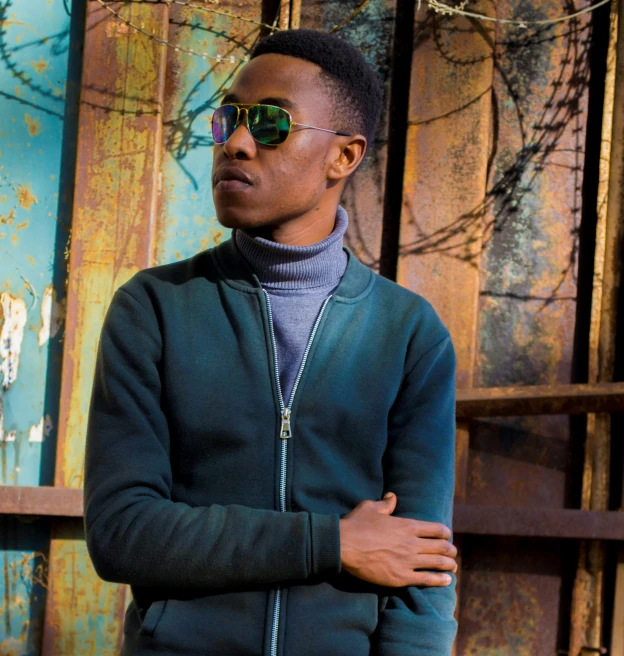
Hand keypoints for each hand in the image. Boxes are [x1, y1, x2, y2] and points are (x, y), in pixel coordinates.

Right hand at [338, 491, 457, 587]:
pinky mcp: (401, 577)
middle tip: (452, 553)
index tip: (446, 536)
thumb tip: (392, 496)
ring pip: (438, 563)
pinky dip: (440, 580)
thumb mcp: (370, 507)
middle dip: (450, 550)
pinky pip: (427, 580)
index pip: (437, 529)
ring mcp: (408, 561)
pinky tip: (447, 581)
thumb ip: (385, 503)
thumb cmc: (356, 524)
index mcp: (407, 525)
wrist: (343, 545)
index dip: (445, 533)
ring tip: (453, 567)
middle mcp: (412, 543)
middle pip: (442, 547)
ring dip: (449, 565)